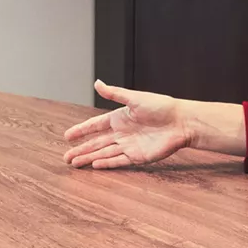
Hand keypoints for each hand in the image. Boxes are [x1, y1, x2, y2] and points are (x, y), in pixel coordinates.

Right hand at [62, 80, 190, 168]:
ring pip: (104, 153)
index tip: (67, 135)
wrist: (182, 122)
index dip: (81, 130)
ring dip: (89, 157)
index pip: (96, 125)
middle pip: (97, 142)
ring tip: (74, 163)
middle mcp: (123, 132)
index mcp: (120, 117)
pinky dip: (106, 163)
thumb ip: (114, 93)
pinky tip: (94, 165)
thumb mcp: (135, 98)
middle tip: (65, 157)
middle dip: (81, 149)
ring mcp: (129, 144)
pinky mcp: (138, 156)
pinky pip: (118, 161)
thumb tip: (97, 82)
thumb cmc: (162, 106)